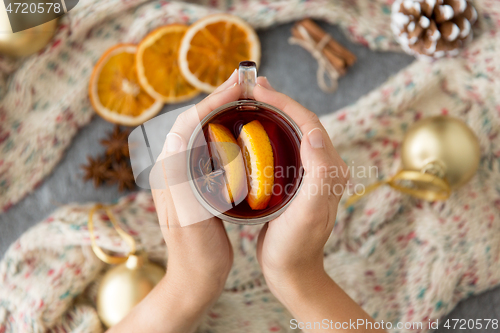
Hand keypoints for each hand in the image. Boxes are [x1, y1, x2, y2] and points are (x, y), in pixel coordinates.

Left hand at [152, 70, 240, 300]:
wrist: (194, 279)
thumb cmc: (196, 256)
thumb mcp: (190, 223)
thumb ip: (180, 183)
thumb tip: (177, 139)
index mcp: (169, 174)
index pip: (186, 125)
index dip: (212, 102)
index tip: (239, 88)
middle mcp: (172, 170)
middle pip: (192, 122)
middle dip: (217, 99)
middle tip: (244, 84)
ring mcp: (183, 176)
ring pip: (199, 131)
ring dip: (220, 110)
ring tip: (245, 98)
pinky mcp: (195, 183)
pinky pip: (207, 146)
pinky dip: (224, 130)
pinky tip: (241, 129)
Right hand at [254, 79, 348, 300]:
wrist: (292, 272)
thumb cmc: (296, 246)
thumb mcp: (308, 211)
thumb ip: (318, 172)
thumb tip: (313, 132)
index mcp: (329, 169)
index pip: (308, 123)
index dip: (285, 102)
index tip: (258, 90)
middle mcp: (322, 167)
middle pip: (300, 123)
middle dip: (278, 102)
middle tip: (251, 88)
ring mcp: (308, 175)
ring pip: (290, 134)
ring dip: (272, 115)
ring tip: (248, 103)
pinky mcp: (294, 183)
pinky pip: (282, 149)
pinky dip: (267, 134)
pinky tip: (249, 133)